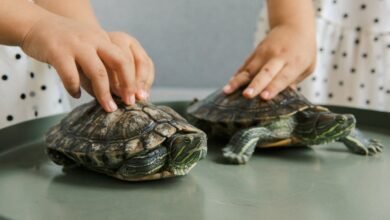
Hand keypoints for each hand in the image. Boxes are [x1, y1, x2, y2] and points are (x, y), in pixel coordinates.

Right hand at [21, 14, 145, 111]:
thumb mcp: (89, 48)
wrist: (36, 25)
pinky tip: (76, 94)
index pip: (127, 59)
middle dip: (127, 85)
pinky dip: (75, 88)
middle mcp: (94, 40)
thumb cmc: (66, 43)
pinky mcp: (58, 52)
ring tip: (108, 107)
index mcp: (104, 40)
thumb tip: (117, 94)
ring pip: (98, 72)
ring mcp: (76, 45)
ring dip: (105, 94)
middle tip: (129, 102)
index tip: (136, 97)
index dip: (134, 79)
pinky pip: (71, 76)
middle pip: (120, 62)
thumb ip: (102, 67)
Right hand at [223, 24, 315, 99]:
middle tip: (246, 95)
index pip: (282, 77)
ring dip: (237, 81)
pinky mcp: (255, 53)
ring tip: (226, 91)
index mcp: (294, 63)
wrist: (293, 25)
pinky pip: (244, 66)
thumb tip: (282, 98)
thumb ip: (295, 82)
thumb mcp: (307, 66)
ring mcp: (264, 54)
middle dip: (255, 85)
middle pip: (265, 73)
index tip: (264, 97)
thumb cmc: (303, 51)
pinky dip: (236, 76)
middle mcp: (277, 58)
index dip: (273, 88)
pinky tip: (228, 85)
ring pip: (249, 70)